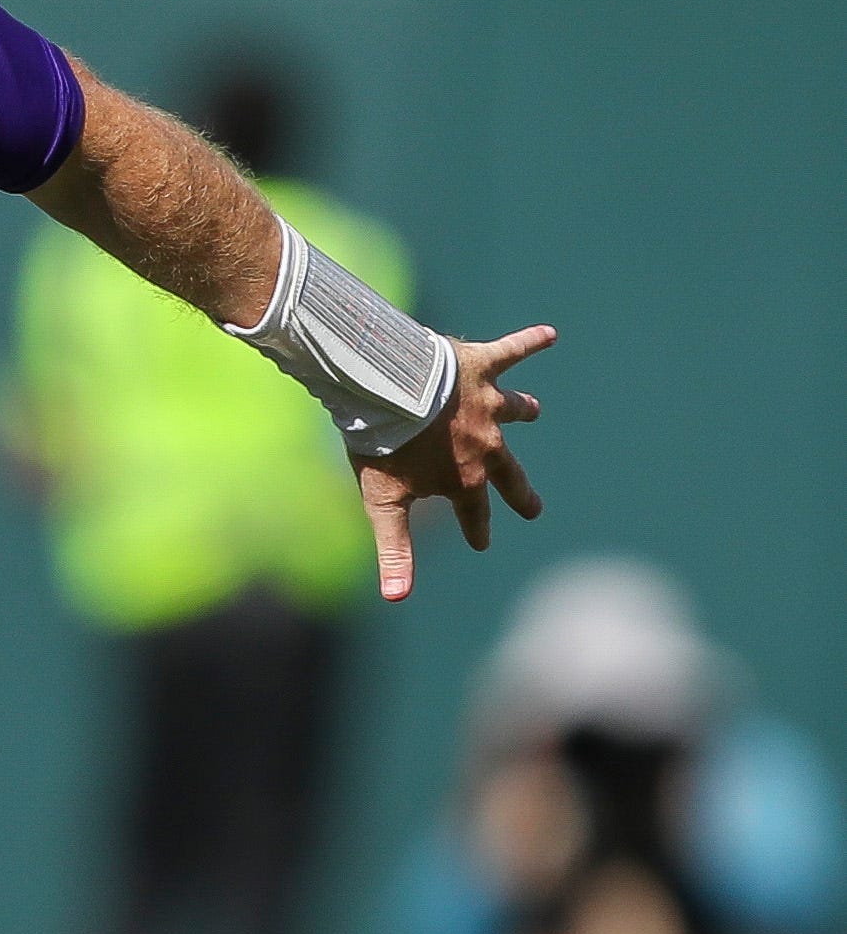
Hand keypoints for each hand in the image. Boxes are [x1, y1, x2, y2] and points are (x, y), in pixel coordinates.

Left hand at [361, 325, 551, 602]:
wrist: (387, 389)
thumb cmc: (384, 445)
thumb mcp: (384, 502)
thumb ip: (394, 549)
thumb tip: (396, 599)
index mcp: (464, 478)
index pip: (473, 512)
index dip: (475, 529)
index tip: (480, 543)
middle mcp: (486, 444)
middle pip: (508, 473)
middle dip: (519, 493)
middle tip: (535, 508)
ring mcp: (488, 404)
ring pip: (514, 410)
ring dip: (524, 411)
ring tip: (534, 411)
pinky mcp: (481, 366)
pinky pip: (512, 351)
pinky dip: (530, 341)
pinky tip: (549, 334)